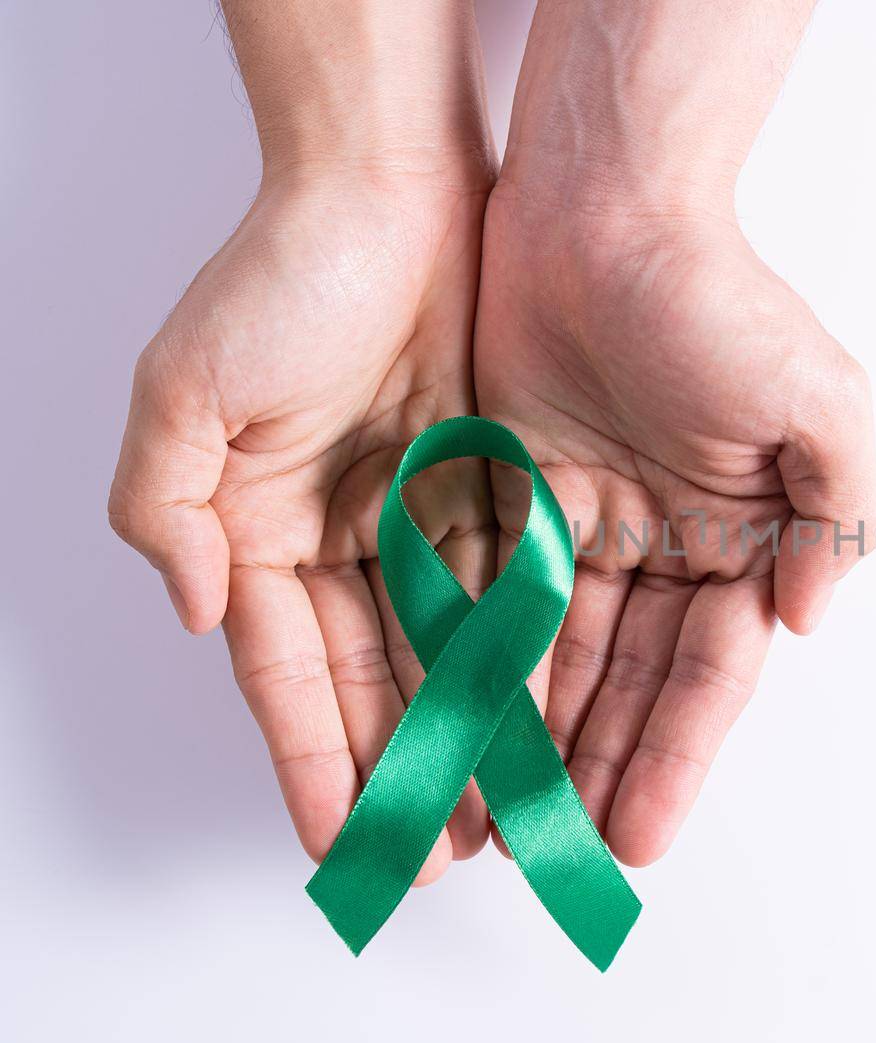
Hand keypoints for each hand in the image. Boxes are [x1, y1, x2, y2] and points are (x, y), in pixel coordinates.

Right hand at [108, 162, 499, 882]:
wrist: (392, 188)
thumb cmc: (283, 276)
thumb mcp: (186, 390)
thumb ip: (165, 509)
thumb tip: (194, 612)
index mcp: (259, 531)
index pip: (286, 674)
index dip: (312, 759)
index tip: (339, 844)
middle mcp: (341, 538)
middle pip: (373, 680)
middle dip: (402, 769)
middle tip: (437, 854)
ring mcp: (420, 517)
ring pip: (447, 649)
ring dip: (468, 731)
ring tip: (498, 811)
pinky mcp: (491, 486)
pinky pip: (508, 586)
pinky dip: (520, 652)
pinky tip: (540, 715)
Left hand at [475, 188, 875, 867]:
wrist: (606, 204)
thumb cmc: (718, 298)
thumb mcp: (821, 403)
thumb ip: (835, 518)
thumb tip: (802, 620)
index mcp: (738, 536)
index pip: (706, 674)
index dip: (674, 757)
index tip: (641, 839)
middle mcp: (664, 542)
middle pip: (627, 682)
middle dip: (599, 770)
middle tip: (562, 857)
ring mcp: (585, 523)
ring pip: (555, 655)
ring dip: (534, 737)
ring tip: (501, 822)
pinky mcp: (510, 493)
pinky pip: (490, 593)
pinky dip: (477, 661)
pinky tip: (458, 728)